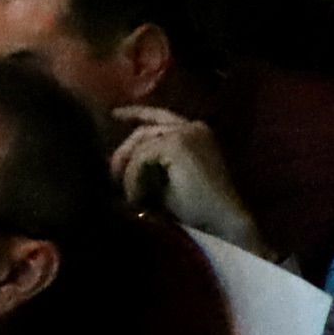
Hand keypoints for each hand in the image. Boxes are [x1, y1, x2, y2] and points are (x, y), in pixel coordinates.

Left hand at [109, 105, 259, 251]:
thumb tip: (115, 159)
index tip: (114, 114)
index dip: (135, 113)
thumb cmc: (194, 208)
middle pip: (144, 130)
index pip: (158, 116)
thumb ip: (146, 164)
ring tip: (131, 197)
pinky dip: (134, 179)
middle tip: (113, 177)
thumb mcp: (164, 179)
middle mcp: (193, 127)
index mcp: (195, 133)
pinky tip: (138, 199)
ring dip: (129, 173)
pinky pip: (142, 157)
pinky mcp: (179, 144)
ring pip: (140, 145)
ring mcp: (187, 133)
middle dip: (124, 153)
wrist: (221, 222)